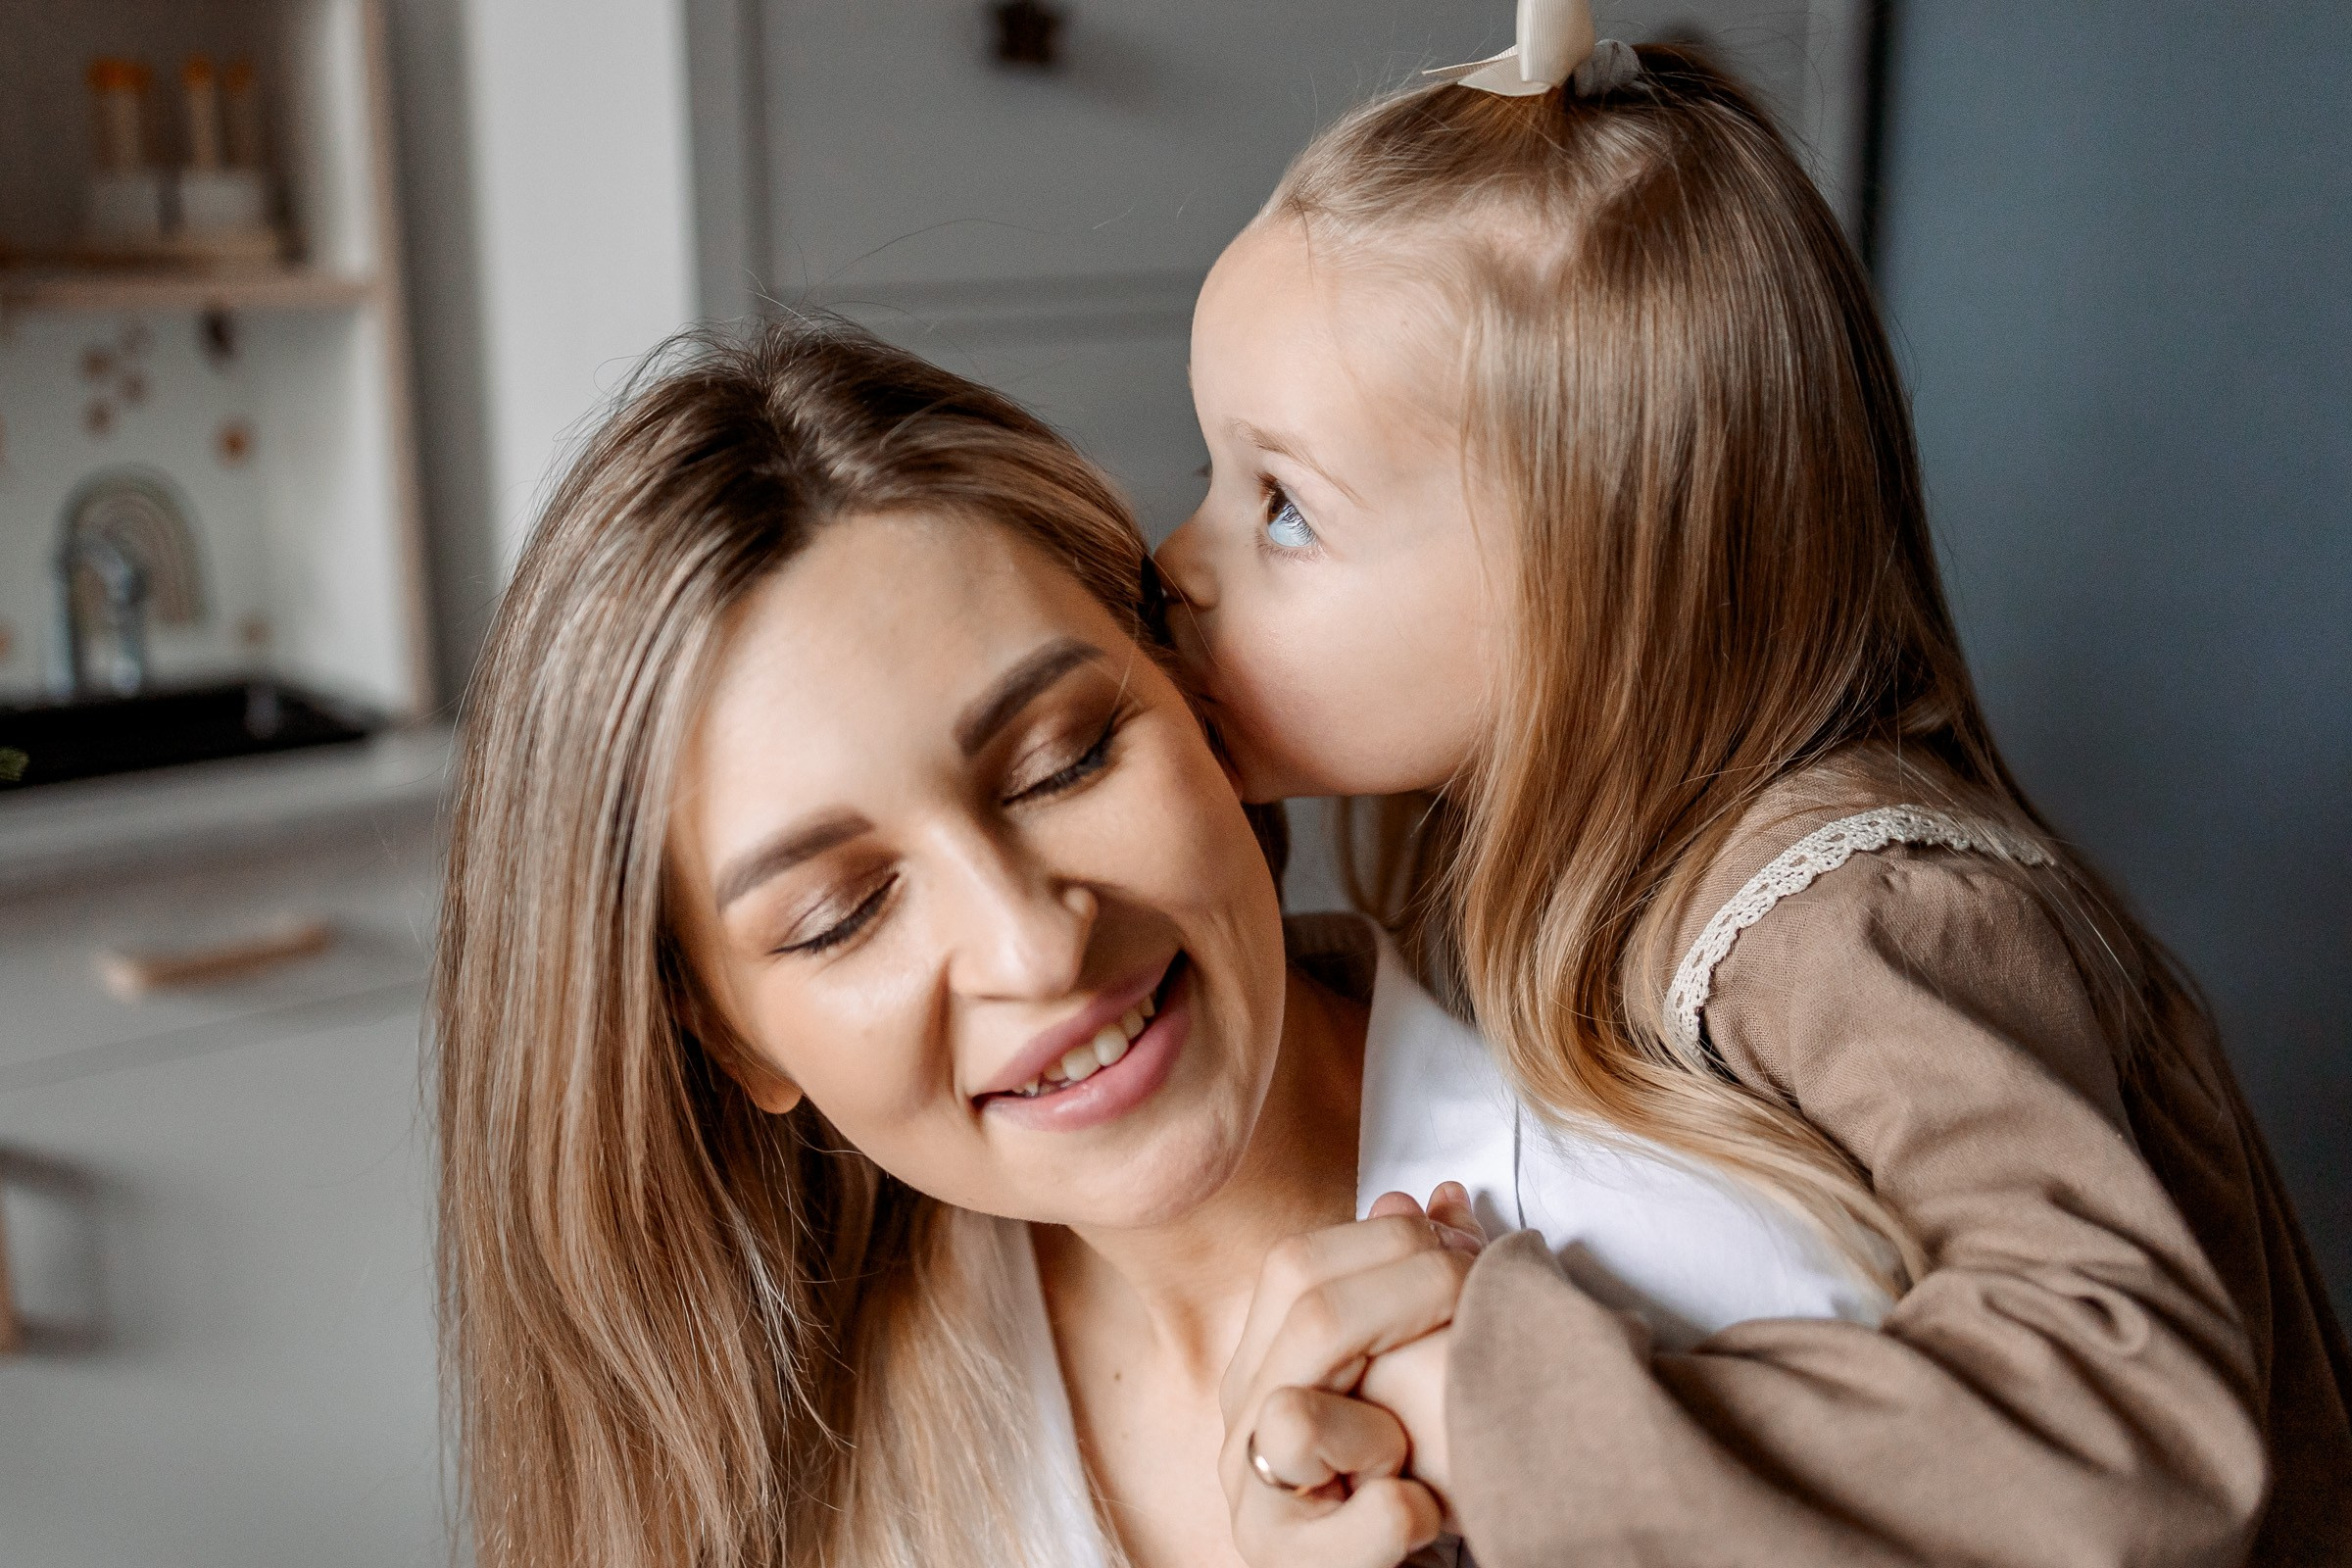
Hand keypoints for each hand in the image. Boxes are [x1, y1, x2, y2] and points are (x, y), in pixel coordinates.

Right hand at [1218, 1184, 1484, 1566]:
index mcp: (1260, 1364)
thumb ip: (1413, 1289)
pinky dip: (1408, 1512)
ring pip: (1293, 1417)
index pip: (1295, 1265)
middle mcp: (1242, 1423)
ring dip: (1381, 1424)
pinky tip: (1429, 1514)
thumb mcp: (1406, 1380)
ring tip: (1414, 1450)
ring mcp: (1257, 1500)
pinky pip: (1368, 1517)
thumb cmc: (1405, 1481)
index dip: (1388, 1242)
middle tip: (1480, 1304)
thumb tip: (1438, 1197)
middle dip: (1414, 1295)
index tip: (1465, 1249)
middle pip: (1308, 1317)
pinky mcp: (1291, 1566)